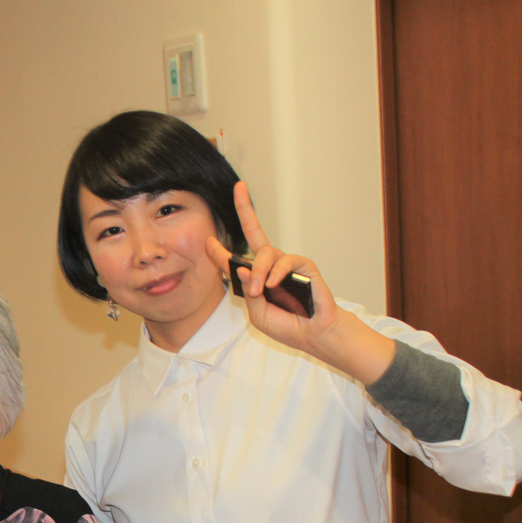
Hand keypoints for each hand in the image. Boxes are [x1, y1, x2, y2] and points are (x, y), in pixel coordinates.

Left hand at [206, 182, 393, 383]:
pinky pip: (286, 261)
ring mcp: (287, 265)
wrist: (313, 334)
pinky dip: (276, 272)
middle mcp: (270, 267)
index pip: (236, 261)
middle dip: (246, 210)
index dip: (221, 252)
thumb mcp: (258, 314)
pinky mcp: (304, 267)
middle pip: (255, 233)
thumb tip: (242, 267)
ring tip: (259, 290)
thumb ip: (248, 292)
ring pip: (266, 252)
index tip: (208, 241)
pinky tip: (272, 285)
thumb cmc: (287, 325)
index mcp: (257, 279)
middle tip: (239, 188)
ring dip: (259, 270)